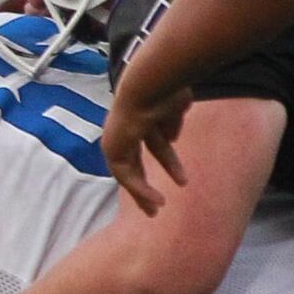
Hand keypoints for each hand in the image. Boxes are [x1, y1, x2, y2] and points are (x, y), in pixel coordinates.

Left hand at [101, 80, 192, 215]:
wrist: (149, 84)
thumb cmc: (168, 88)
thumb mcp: (176, 106)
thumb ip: (172, 122)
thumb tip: (171, 138)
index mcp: (142, 115)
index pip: (151, 142)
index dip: (165, 159)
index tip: (180, 177)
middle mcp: (126, 127)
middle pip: (135, 161)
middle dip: (147, 181)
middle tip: (159, 202)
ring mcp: (116, 137)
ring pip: (128, 171)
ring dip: (143, 191)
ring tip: (157, 209)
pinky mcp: (112, 149)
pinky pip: (126, 175)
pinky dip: (140, 189)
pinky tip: (157, 201)